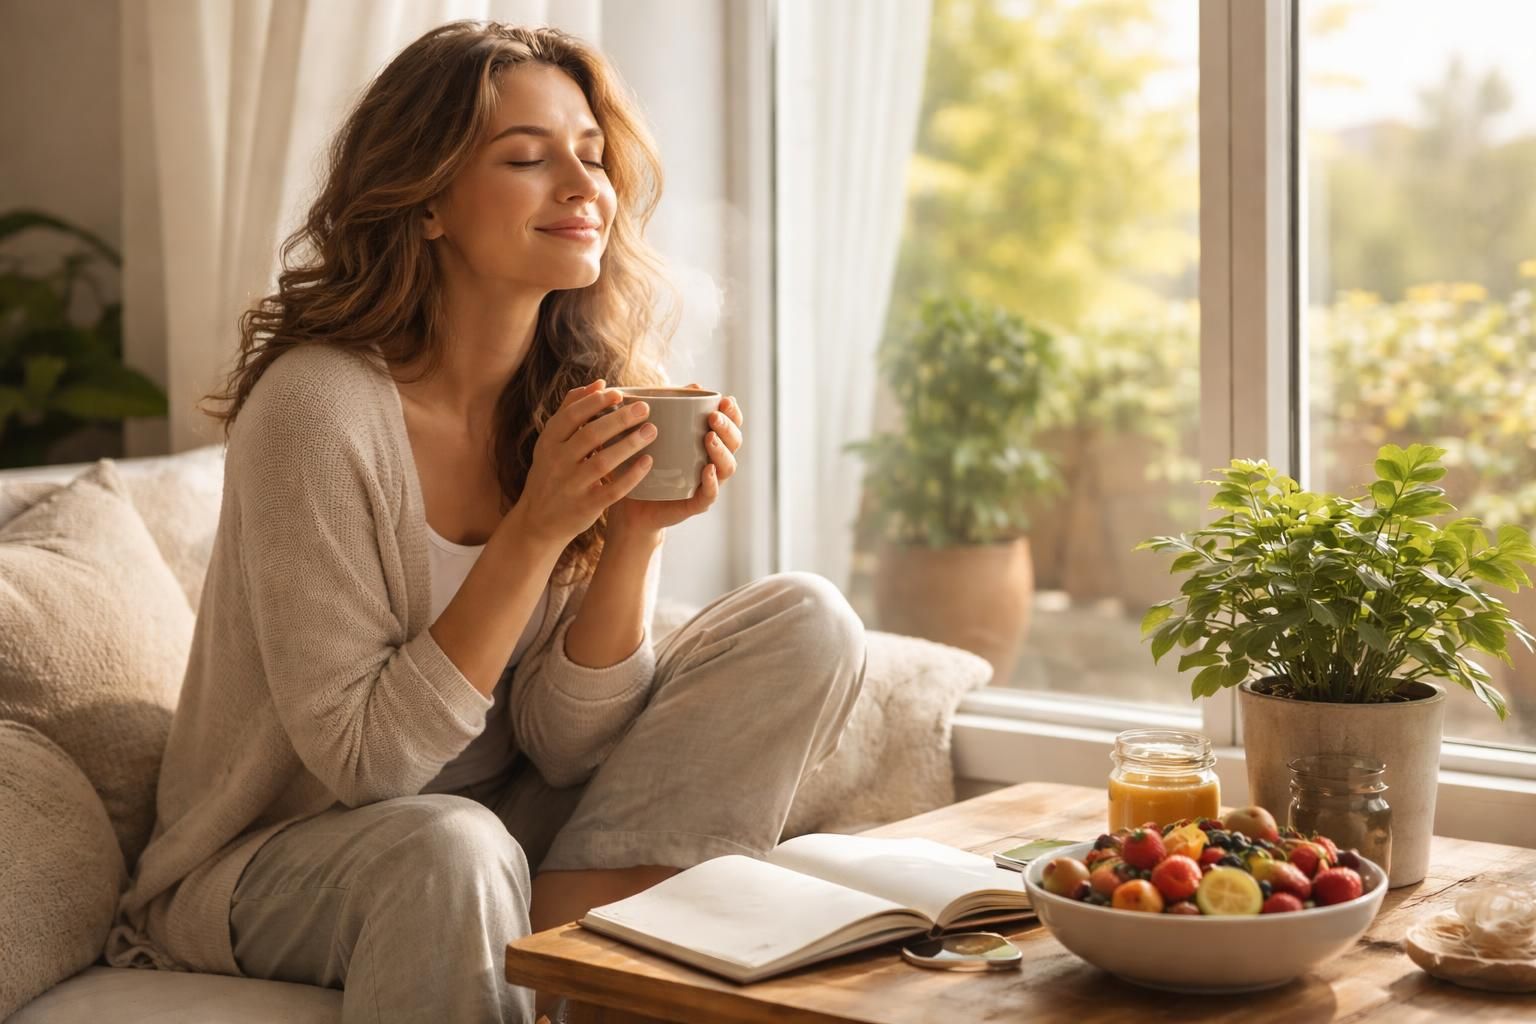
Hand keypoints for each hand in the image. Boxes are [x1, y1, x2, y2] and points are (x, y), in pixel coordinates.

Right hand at [510, 380, 656, 545]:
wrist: (538, 521)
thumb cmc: (551, 474)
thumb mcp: (551, 443)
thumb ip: (571, 410)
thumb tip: (599, 383)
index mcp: (548, 442)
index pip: (571, 416)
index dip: (595, 403)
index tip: (619, 393)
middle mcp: (557, 463)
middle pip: (590, 435)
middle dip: (619, 419)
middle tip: (644, 408)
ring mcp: (571, 486)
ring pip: (602, 461)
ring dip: (629, 444)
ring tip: (652, 430)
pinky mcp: (585, 507)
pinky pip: (612, 490)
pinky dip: (631, 476)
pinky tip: (648, 462)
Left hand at [607, 386, 743, 537]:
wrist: (628, 503)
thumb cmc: (643, 461)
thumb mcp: (652, 429)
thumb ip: (669, 406)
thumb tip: (694, 383)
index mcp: (708, 441)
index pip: (731, 424)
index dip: (733, 412)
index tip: (725, 399)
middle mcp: (714, 461)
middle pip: (734, 443)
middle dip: (728, 427)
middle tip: (713, 417)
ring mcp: (707, 483)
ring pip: (728, 467)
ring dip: (722, 450)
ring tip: (709, 438)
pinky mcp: (696, 504)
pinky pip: (710, 494)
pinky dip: (711, 482)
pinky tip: (707, 470)